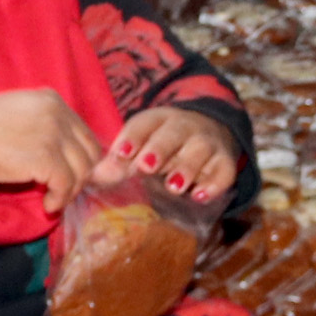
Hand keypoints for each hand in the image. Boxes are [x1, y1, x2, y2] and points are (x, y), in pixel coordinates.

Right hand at [0, 88, 103, 205]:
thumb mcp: (22, 116)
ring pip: (81, 171)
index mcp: (53, 100)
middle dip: (81, 176)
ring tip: (53, 199)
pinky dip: (59, 199)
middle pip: (90, 153)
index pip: (84, 134)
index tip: (69, 175)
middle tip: (63, 190)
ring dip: (70, 191)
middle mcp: (59, 114)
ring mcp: (54, 135)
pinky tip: (48, 205)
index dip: (81, 159)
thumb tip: (70, 157)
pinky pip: (65, 185)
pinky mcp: (46, 157)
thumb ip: (48, 129)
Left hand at [111, 105, 241, 208]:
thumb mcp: (140, 146)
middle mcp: (184, 127)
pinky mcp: (224, 162)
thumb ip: (117, 162)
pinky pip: (224, 171)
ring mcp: (207, 143)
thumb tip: (90, 178)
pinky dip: (214, 184)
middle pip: (173, 134)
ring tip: (173, 186)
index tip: (120, 154)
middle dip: (159, 149)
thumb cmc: (163, 144)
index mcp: (157, 120)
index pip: (143, 125)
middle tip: (145, 166)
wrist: (209, 130)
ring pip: (199, 150)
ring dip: (187, 167)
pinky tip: (200, 196)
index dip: (132, 138)